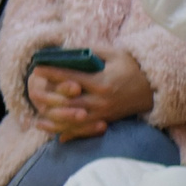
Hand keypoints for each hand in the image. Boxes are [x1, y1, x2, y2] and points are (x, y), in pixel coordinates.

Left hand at [27, 46, 152, 139]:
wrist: (154, 86)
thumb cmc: (131, 66)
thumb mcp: (112, 53)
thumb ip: (89, 51)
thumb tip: (66, 49)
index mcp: (101, 82)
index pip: (70, 78)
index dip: (52, 73)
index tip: (37, 68)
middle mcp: (101, 100)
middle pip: (68, 103)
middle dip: (49, 98)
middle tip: (31, 92)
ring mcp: (104, 113)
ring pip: (74, 120)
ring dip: (55, 121)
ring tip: (37, 120)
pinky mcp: (107, 120)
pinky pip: (86, 130)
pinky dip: (71, 133)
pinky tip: (56, 136)